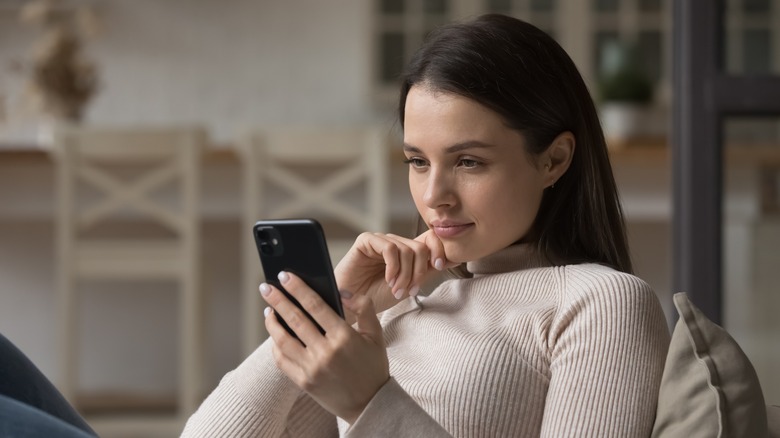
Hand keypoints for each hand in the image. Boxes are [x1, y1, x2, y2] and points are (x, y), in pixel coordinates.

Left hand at [261, 270, 388, 423]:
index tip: (285, 276)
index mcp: (344, 337)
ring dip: (272, 322)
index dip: (297, 288)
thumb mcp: (375, 334)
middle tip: (266, 287)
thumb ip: (363, 307)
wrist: (369, 404)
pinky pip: (282, 360)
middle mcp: (326, 352)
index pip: (315, 306)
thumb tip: (341, 291)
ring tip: (268, 309)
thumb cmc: (373, 366)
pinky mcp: (303, 381)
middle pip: (294, 319)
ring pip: (283, 340)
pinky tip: (275, 334)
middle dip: (277, 300)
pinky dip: (275, 345)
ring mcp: (312, 368)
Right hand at [334, 230, 455, 313]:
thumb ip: (427, 270)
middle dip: (418, 272)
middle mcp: (395, 242)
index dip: (440, 250)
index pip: (431, 239)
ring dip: (405, 274)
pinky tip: (388, 280)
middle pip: (421, 247)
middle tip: (409, 290)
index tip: (440, 266)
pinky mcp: (366, 241)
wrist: (352, 306)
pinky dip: (393, 267)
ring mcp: (380, 240)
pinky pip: (390, 248)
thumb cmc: (376, 297)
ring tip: (396, 289)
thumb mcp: (409, 284)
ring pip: (407, 249)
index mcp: (406, 251)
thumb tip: (454, 258)